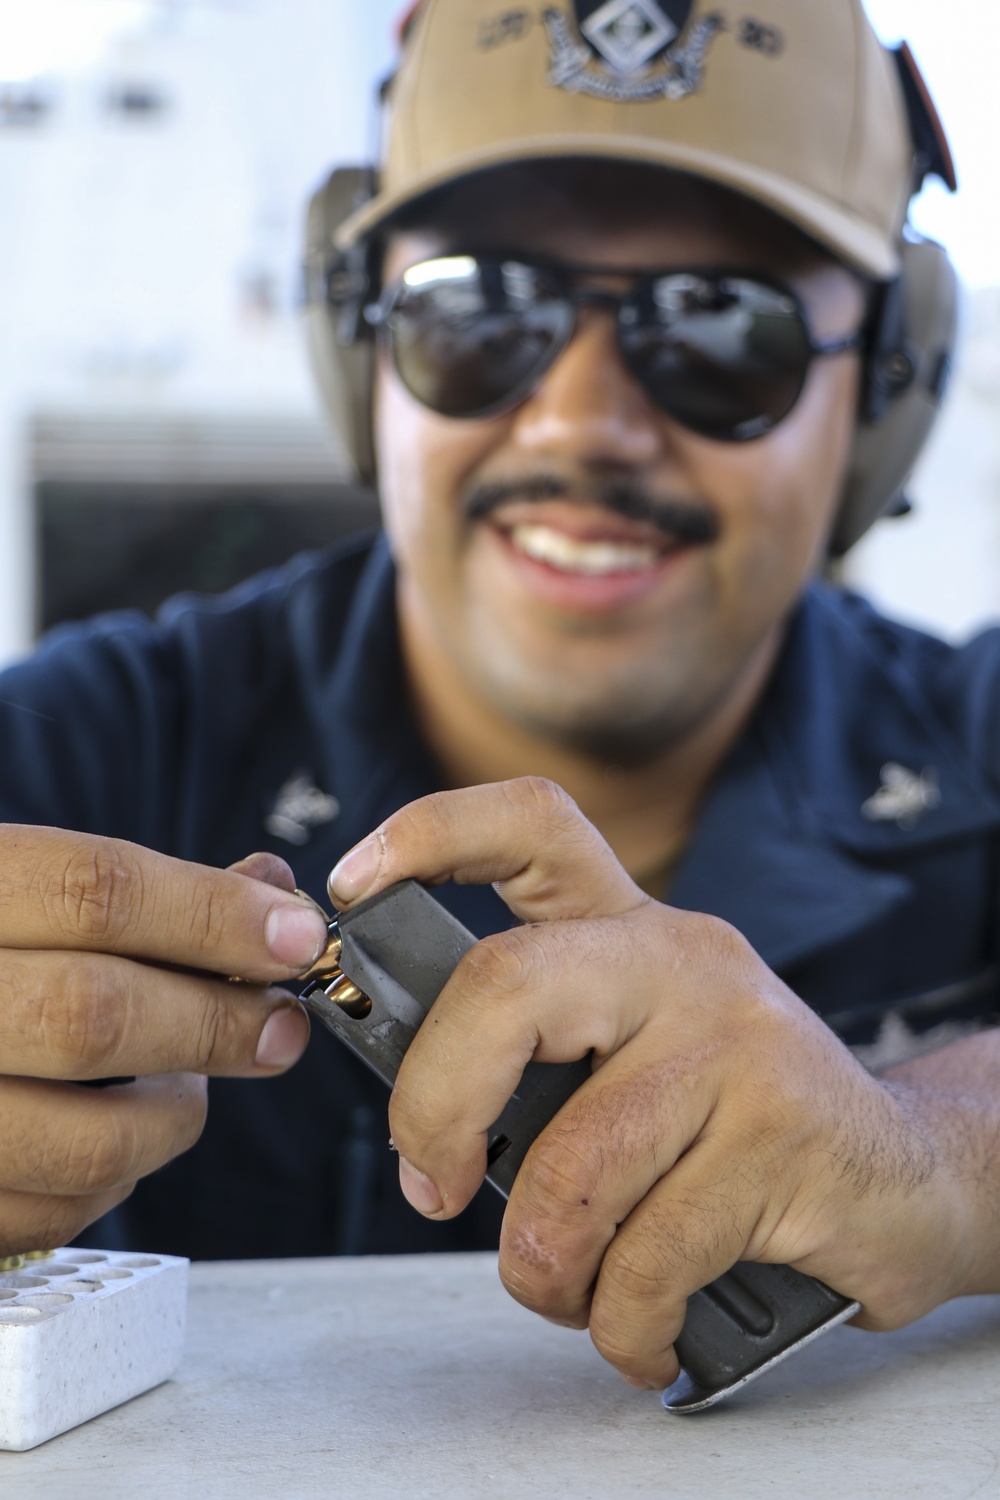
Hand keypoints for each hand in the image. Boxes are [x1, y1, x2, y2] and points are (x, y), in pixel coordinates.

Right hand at [0, 828, 327, 1255]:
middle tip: (277, 1027)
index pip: (95, 892)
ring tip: (186, 1086)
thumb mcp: (7, 891)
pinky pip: (51, 1215)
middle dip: (217, 1024)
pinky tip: (115, 1138)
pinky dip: (113, 1182)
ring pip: (87, 1143)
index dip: (213, 915)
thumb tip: (267, 891)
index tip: (294, 935)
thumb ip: (127, 894)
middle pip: (98, 1014)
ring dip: (173, 1118)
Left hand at [329, 778, 973, 1388]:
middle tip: (432, 1186)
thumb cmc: (732, 1129)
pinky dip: (620, 1324)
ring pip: (570, 1167)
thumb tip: (416, 1124)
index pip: (532, 825)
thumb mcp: (635, 1060)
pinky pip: (644, 1258)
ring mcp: (739, 1038)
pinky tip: (644, 1328)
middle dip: (435, 1110)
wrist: (907, 1176)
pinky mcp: (786, 1132)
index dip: (431, 833)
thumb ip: (541, 1065)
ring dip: (543, 1268)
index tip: (352, 883)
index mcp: (629, 930)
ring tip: (572, 1289)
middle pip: (506, 987)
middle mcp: (680, 960)